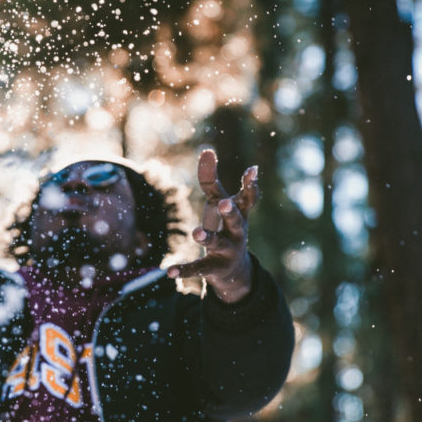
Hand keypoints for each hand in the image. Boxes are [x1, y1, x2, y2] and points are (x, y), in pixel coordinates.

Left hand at [167, 150, 257, 302]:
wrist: (235, 271)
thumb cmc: (225, 226)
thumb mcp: (217, 202)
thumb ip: (210, 179)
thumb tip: (207, 150)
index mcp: (240, 214)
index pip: (248, 198)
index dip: (250, 185)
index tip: (252, 170)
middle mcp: (238, 232)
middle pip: (237, 221)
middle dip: (231, 212)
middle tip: (224, 202)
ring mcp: (227, 251)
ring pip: (218, 243)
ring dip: (207, 237)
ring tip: (196, 233)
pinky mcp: (213, 268)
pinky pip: (198, 268)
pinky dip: (184, 270)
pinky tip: (169, 271)